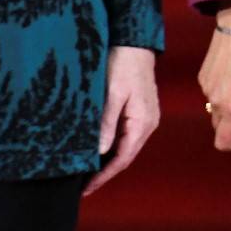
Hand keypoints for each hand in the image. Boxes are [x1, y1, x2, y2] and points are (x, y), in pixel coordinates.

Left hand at [83, 46, 159, 195]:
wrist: (135, 42)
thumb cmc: (123, 64)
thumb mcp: (111, 95)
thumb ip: (106, 124)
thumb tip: (99, 153)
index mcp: (142, 123)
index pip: (122, 159)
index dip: (104, 176)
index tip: (85, 188)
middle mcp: (148, 124)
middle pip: (126, 156)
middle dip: (105, 172)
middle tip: (82, 185)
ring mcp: (146, 117)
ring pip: (126, 147)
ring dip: (109, 161)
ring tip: (87, 171)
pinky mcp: (140, 110)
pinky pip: (127, 136)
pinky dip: (113, 147)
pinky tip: (99, 150)